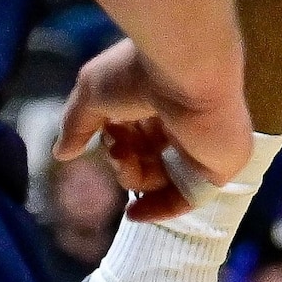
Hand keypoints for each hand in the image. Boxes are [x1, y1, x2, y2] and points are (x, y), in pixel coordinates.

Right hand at [60, 35, 254, 211]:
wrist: (185, 67)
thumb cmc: (139, 71)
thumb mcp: (93, 93)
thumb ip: (78, 124)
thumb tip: (62, 153)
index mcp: (163, 99)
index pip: (136, 134)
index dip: (116, 142)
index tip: (106, 138)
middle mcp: (184, 123)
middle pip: (146, 159)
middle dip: (122, 160)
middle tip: (117, 147)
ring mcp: (203, 146)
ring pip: (161, 179)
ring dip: (133, 177)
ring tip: (125, 159)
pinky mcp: (219, 167)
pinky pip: (187, 197)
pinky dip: (159, 208)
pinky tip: (134, 213)